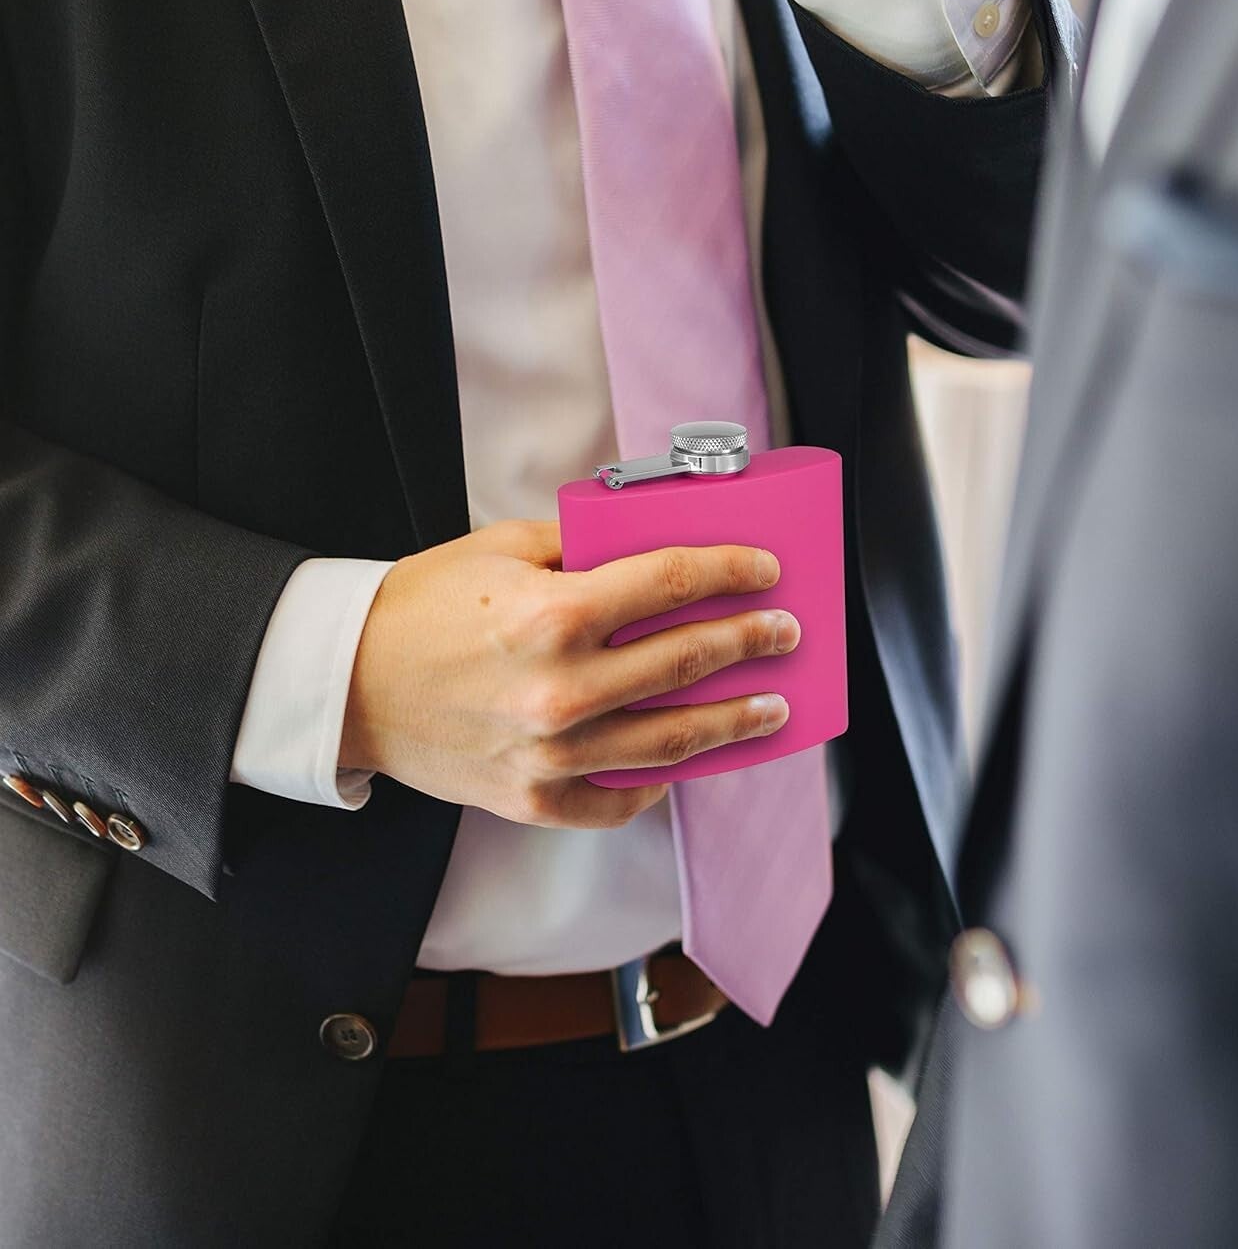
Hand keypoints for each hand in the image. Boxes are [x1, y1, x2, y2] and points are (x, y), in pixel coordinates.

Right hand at [339, 520, 798, 828]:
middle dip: (750, 642)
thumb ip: (583, 545)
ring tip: (772, 708)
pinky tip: (681, 764)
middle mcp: (562, 689)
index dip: (730, 573)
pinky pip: (617, 798)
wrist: (345, 683)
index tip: (766, 571)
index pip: (672, 583)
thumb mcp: (501, 548)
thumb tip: (653, 544)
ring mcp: (552, 753)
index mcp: (554, 614)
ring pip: (671, 739)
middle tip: (787, 633)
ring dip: (733, 721)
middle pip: (686, 661)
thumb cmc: (421, 608)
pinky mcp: (534, 798)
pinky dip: (655, 782)